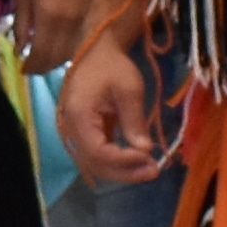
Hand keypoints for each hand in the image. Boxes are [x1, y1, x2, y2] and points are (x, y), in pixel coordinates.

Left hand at [8, 0, 87, 70]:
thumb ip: (22, 24)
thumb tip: (20, 49)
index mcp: (50, 16)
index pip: (42, 53)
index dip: (33, 66)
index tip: (24, 69)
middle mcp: (70, 23)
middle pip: (59, 57)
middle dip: (44, 66)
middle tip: (32, 67)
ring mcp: (84, 20)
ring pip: (71, 52)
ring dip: (57, 60)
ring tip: (43, 58)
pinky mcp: (92, 16)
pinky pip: (78, 41)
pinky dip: (67, 49)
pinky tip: (57, 45)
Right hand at [58, 36, 165, 183]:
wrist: (96, 53)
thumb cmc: (112, 66)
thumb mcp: (129, 89)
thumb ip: (134, 120)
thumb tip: (145, 150)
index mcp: (79, 116)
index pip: (97, 151)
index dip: (123, 160)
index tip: (148, 158)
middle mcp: (73, 129)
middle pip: (95, 163)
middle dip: (125, 172)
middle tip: (154, 171)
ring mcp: (77, 133)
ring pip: (96, 164)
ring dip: (122, 171)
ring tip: (149, 169)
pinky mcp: (86, 133)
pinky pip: (99, 154)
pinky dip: (118, 161)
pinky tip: (138, 161)